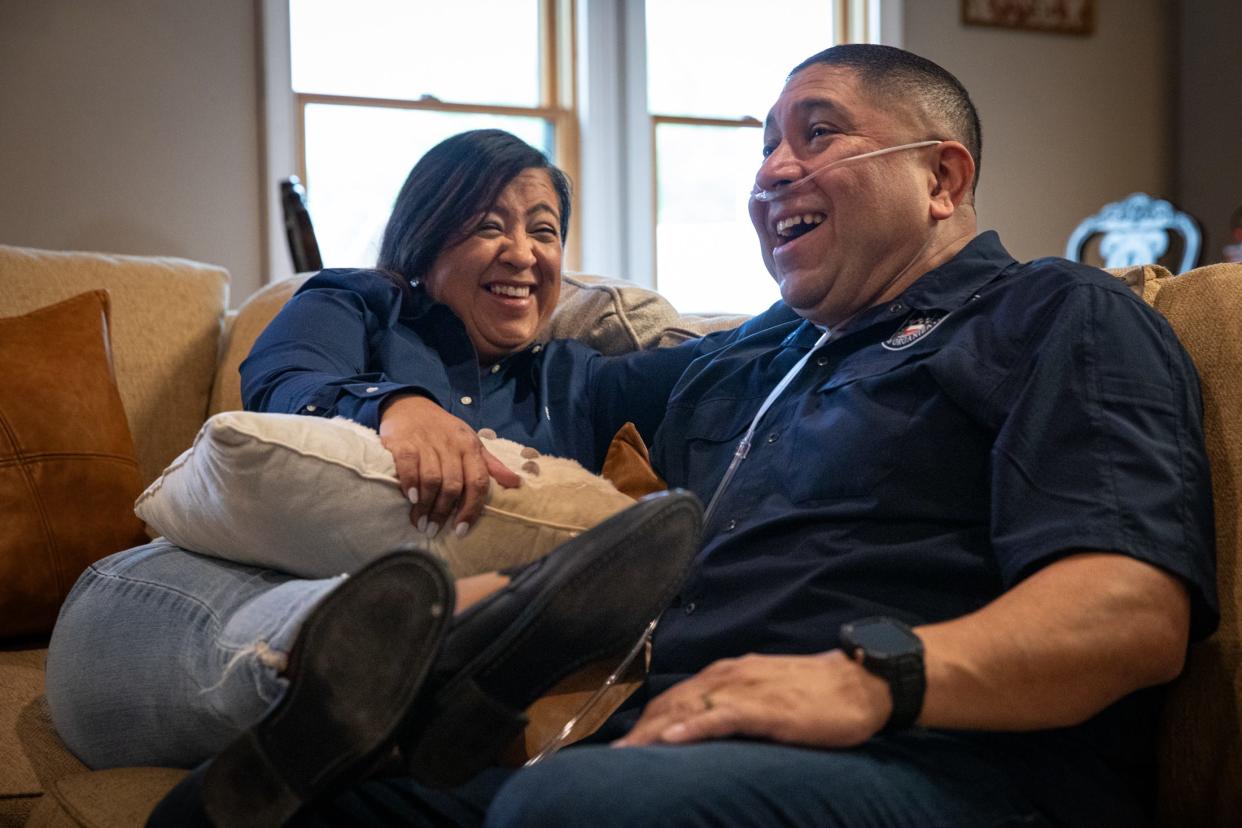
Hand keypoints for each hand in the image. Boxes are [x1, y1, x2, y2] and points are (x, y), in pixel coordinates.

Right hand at [379, 395, 519, 535]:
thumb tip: (517, 483)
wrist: (411, 406)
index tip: (462, 530)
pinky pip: (410, 466)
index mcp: (471, 447)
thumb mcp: (471, 443)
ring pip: (433, 479)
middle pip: (454, 485)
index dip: (472, 508)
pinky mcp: (405, 442)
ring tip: (420, 522)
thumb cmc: (444, 430)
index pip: (478, 482)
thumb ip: (491, 465)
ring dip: (427, 505)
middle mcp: (452, 445)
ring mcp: (428, 443)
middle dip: (444, 512)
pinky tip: (411, 499)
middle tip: (434, 530)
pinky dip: (411, 484)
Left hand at [613, 651, 890, 748]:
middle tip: (612, 759)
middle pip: (672, 704)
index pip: (675, 698)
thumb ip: (735, 705)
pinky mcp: (767, 708)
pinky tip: (673, 740)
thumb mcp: (765, 695)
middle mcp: (729, 676)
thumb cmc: (815, 693)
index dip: (646, 722)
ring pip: (689, 709)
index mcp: (727, 674)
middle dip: (641, 731)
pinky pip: (723, 718)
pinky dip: (695, 728)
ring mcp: (747, 690)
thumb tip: (707, 725)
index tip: (624, 746)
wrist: (860, 683)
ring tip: (627, 754)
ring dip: (655, 732)